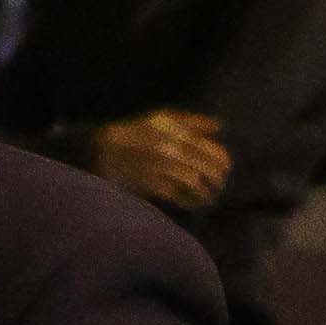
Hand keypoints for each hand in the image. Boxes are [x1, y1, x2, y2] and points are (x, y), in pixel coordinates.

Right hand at [84, 107, 236, 214]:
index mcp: (177, 133)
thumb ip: (191, 122)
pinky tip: (194, 205)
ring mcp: (162, 169)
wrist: (99, 150)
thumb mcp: (160, 119)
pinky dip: (191, 202)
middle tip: (219, 187)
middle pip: (208, 169)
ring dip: (207, 193)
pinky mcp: (151, 186)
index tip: (225, 171)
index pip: (212, 151)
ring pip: (196, 184)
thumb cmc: (133, 133)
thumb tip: (219, 126)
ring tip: (209, 198)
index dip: (223, 163)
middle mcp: (172, 150)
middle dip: (218, 181)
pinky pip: (179, 196)